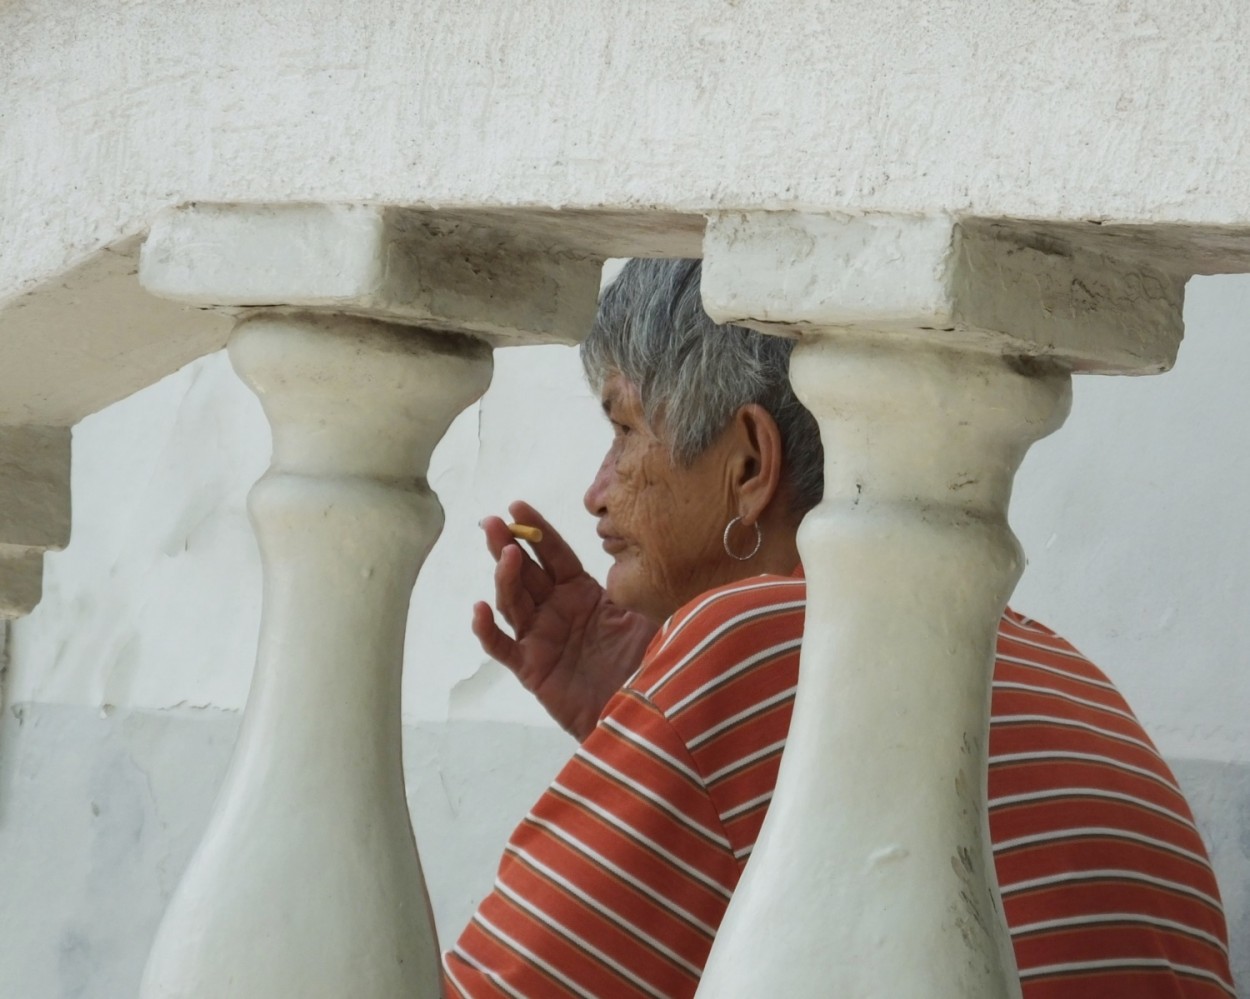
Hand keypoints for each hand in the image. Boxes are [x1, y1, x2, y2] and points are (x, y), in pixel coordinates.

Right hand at [472, 501, 658, 739]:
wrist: (641, 710)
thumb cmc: (645, 660)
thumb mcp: (644, 612)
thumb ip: (633, 581)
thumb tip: (633, 543)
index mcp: (581, 591)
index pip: (554, 553)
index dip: (536, 530)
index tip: (517, 505)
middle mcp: (556, 609)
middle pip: (526, 571)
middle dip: (507, 544)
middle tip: (492, 522)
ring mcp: (540, 637)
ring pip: (512, 601)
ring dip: (505, 577)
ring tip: (506, 555)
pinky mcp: (530, 667)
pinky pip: (502, 646)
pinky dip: (486, 629)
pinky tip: (478, 609)